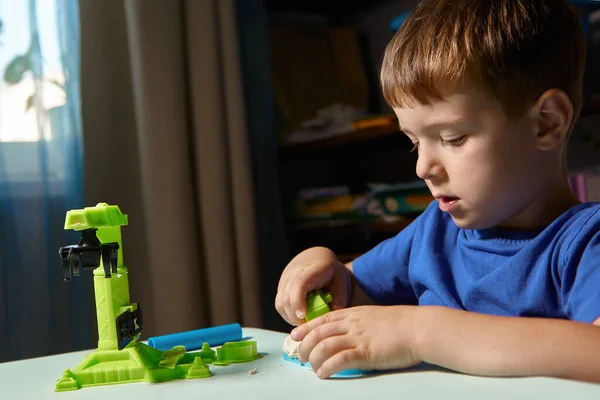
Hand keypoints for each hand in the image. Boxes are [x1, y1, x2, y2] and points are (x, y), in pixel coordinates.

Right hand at [275, 247, 350, 325]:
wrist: (317, 259)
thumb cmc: (331, 272)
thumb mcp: (341, 280)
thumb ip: (340, 296)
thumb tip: (334, 312)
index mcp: (311, 269)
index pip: (298, 284)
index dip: (298, 300)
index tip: (303, 315)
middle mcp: (293, 273)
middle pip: (286, 297)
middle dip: (296, 316)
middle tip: (311, 325)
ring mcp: (284, 281)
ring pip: (280, 303)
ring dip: (292, 317)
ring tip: (307, 321)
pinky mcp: (280, 289)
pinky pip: (280, 305)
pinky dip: (289, 315)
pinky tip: (301, 317)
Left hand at [291, 306, 420, 377]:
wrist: (419, 328)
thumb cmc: (403, 325)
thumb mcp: (376, 317)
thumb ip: (361, 323)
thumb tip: (351, 334)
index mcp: (354, 313)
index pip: (323, 319)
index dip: (306, 328)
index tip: (295, 335)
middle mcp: (352, 323)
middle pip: (318, 333)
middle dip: (304, 345)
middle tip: (300, 356)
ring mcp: (357, 337)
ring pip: (323, 346)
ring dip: (313, 358)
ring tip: (311, 368)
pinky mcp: (365, 352)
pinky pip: (338, 360)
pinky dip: (327, 368)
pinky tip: (324, 374)